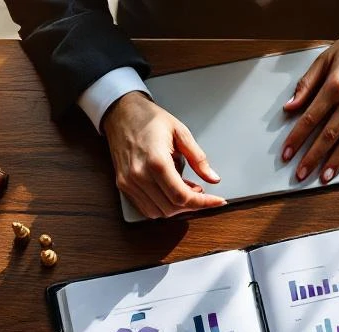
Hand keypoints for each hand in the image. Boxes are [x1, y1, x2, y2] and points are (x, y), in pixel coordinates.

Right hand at [103, 92, 226, 218]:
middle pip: (172, 207)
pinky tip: (170, 193)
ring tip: (186, 189)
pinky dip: (163, 207)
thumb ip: (198, 158)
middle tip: (202, 192)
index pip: (182, 196)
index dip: (203, 203)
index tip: (217, 201)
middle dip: (192, 205)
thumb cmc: (149, 119)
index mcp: (156, 161)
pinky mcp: (123, 186)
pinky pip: (146, 209)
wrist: (121, 113)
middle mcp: (139, 175)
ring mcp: (129, 182)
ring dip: (177, 207)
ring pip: (159, 212)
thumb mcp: (180, 132)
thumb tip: (213, 178)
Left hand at [281, 13, 338, 182]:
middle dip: (312, 157)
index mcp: (335, 85)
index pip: (310, 118)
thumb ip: (306, 85)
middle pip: (328, 135)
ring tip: (323, 177)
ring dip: (335, 161)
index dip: (296, 138)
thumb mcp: (325, 59)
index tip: (287, 153)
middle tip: (300, 174)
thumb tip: (290, 107)